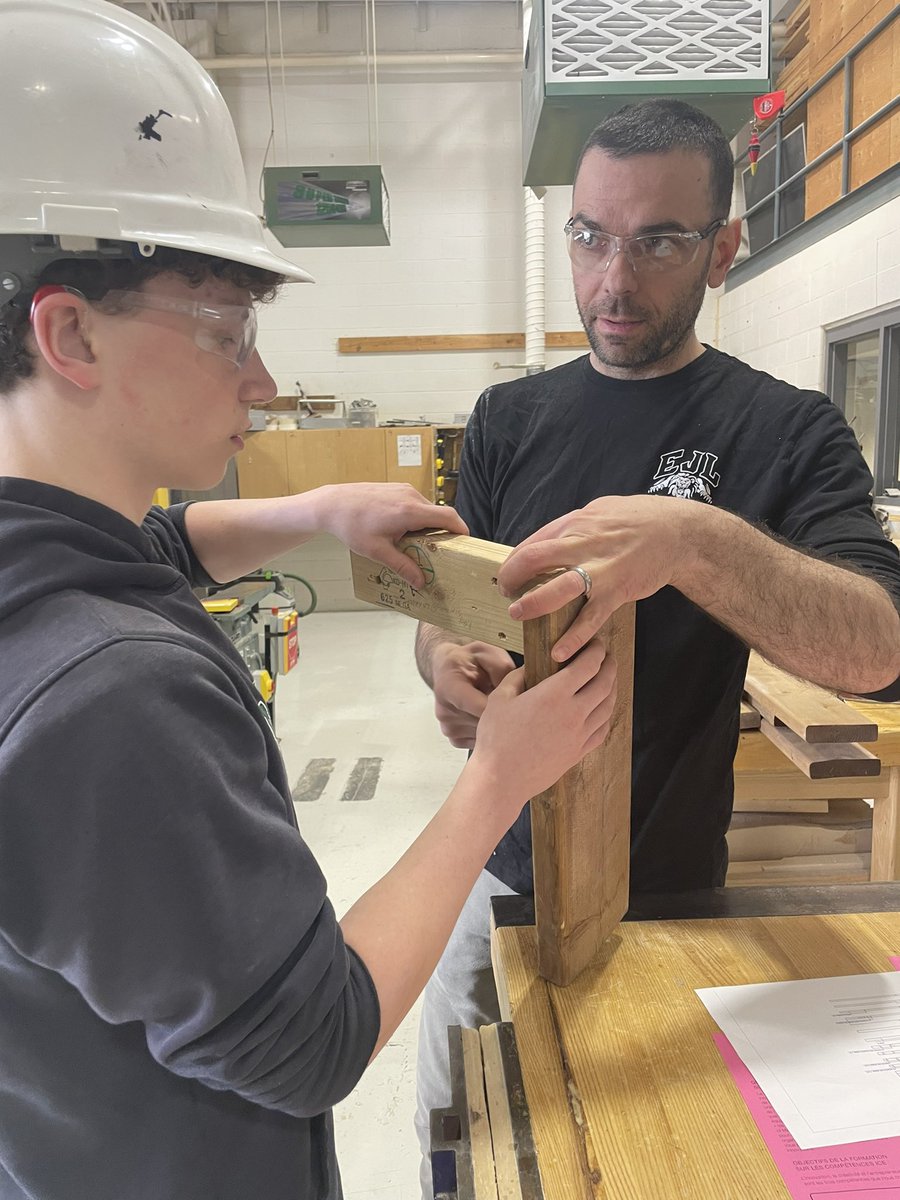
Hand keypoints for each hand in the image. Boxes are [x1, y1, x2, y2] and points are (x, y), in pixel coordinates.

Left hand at [315, 484, 467, 587]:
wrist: (332, 504)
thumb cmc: (351, 525)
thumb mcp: (377, 551)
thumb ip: (402, 567)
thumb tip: (420, 582)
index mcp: (410, 511)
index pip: (449, 517)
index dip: (462, 530)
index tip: (466, 543)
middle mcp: (411, 496)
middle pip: (439, 515)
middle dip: (442, 534)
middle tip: (439, 553)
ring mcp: (403, 490)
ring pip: (426, 510)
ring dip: (427, 526)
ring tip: (416, 544)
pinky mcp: (396, 488)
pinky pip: (415, 504)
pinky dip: (416, 518)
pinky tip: (402, 532)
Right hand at [431, 641, 516, 748]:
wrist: (449, 668)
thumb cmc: (469, 660)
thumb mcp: (488, 653)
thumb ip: (504, 670)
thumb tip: (520, 689)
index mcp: (449, 687)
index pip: (482, 708)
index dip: (507, 707)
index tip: (521, 702)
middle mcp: (444, 710)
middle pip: (486, 724)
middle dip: (505, 715)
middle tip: (514, 702)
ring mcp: (448, 727)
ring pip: (486, 735)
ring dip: (497, 724)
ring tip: (498, 706)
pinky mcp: (454, 738)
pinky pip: (481, 741)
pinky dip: (489, 731)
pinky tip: (488, 715)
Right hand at [468, 639, 616, 811]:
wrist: (502, 780)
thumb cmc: (496, 739)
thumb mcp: (500, 698)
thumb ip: (518, 678)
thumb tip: (530, 668)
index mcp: (554, 695)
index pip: (588, 665)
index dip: (596, 651)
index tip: (595, 644)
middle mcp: (574, 713)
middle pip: (604, 683)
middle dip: (608, 665)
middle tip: (606, 656)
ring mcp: (579, 735)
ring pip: (608, 706)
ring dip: (612, 688)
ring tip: (608, 679)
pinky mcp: (579, 752)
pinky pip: (602, 729)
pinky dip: (607, 714)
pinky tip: (602, 710)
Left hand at [500, 495, 696, 661]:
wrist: (676, 533)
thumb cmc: (635, 519)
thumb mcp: (596, 511)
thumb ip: (568, 528)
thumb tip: (540, 546)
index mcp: (575, 525)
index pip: (532, 543)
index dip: (513, 562)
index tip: (508, 577)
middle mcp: (584, 544)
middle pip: (535, 560)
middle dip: (512, 578)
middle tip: (506, 594)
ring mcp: (601, 570)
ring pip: (558, 589)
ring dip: (534, 605)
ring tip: (518, 615)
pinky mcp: (617, 592)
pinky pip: (591, 619)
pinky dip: (573, 638)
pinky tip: (559, 652)